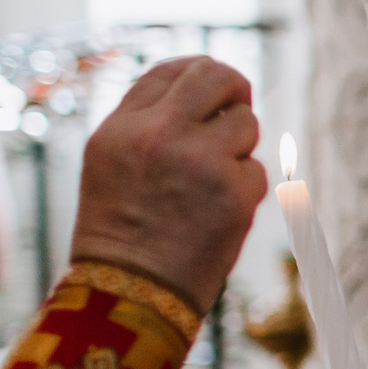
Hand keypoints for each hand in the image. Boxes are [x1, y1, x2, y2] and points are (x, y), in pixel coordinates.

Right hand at [69, 56, 266, 310]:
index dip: (194, 75)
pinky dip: (243, 192)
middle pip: (216, 75)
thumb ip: (147, 122)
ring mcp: (200, 160)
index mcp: (122, 128)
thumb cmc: (121, 234)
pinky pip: (256, 171)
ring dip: (237, 149)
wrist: (130, 296)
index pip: (169, 72)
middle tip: (236, 105)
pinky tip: (216, 215)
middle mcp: (159, 135)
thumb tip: (201, 88)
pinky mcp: (235, 191)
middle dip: (234, 88)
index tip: (208, 92)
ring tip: (208, 185)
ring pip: (245, 124)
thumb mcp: (111, 164)